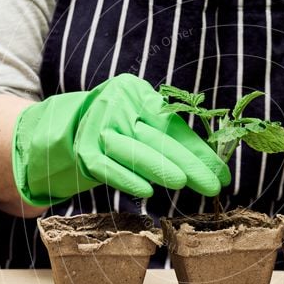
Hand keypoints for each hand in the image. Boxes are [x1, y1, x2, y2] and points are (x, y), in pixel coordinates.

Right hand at [12, 74, 230, 204]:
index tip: (221, 173)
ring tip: (185, 182)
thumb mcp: (139, 121)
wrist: (62, 128)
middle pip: (158, 138)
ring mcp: (97, 126)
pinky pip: (107, 167)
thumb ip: (167, 137)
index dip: (199, 151)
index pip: (173, 125)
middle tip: (213, 185)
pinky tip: (147, 190)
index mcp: (136, 93)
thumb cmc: (116, 128)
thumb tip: (210, 163)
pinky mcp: (82, 150)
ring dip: (160, 167)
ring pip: (134, 150)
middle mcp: (116, 105)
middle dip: (190, 164)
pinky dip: (127, 178)